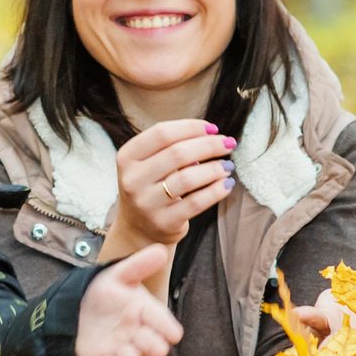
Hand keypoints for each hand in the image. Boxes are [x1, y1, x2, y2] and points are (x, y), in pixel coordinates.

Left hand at [74, 245, 184, 355]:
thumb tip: (161, 250)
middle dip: (152, 346)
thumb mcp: (120, 275)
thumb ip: (139, 265)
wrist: (78, 305)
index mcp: (147, 315)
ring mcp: (122, 350)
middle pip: (155, 349)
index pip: (164, 324)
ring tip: (123, 353)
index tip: (172, 333)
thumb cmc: (107, 291)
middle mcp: (138, 335)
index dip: (168, 329)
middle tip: (141, 337)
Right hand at [104, 119, 235, 256]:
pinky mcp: (164, 222)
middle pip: (177, 153)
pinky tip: (226, 184)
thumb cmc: (151, 186)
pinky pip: (196, 202)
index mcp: (127, 157)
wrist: (139, 228)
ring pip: (188, 178)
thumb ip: (171, 146)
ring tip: (228, 165)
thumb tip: (211, 135)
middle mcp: (133, 180)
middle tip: (228, 143)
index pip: (161, 133)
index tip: (212, 128)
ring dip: (215, 168)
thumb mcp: (149, 163)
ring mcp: (147, 203)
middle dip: (209, 145)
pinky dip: (216, 190)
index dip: (191, 127)